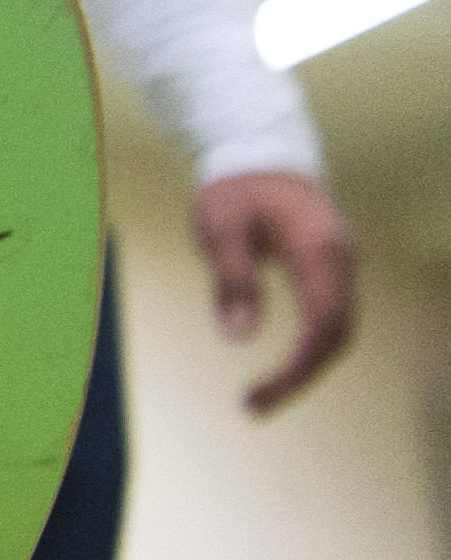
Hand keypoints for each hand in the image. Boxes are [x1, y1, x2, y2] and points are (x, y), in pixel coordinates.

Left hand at [193, 169, 356, 415]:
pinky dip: (310, 346)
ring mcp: (341, 263)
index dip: (297, 368)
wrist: (259, 152)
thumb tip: (239, 338)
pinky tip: (280, 368)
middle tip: (251, 407)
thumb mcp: (219, 229)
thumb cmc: (233, 188)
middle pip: (338, 333)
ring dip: (307, 365)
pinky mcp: (330, 267)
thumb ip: (231, 280)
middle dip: (301, 376)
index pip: (323, 324)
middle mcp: (342, 259)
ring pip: (339, 327)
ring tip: (259, 397)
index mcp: (319, 250)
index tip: (258, 397)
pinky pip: (331, 315)